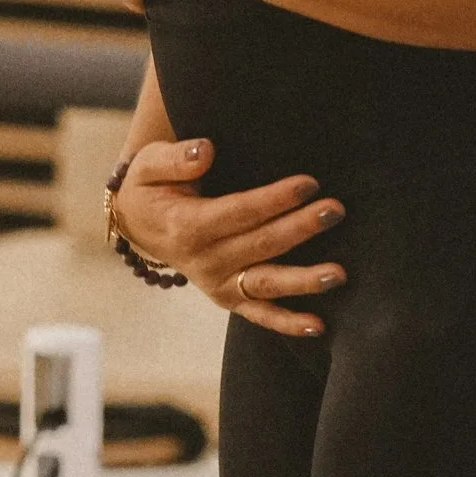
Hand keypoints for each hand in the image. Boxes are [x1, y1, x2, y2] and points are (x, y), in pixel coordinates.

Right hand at [112, 137, 346, 336]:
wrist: (137, 225)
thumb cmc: (150, 188)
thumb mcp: (149, 165)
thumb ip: (176, 158)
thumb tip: (207, 151)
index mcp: (186, 226)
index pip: (239, 212)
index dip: (274, 199)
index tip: (309, 184)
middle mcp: (204, 261)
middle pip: (261, 245)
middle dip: (301, 228)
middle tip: (336, 210)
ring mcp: (217, 284)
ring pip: (266, 284)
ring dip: (303, 280)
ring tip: (338, 273)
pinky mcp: (227, 298)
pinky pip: (259, 314)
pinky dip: (288, 323)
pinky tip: (318, 325)